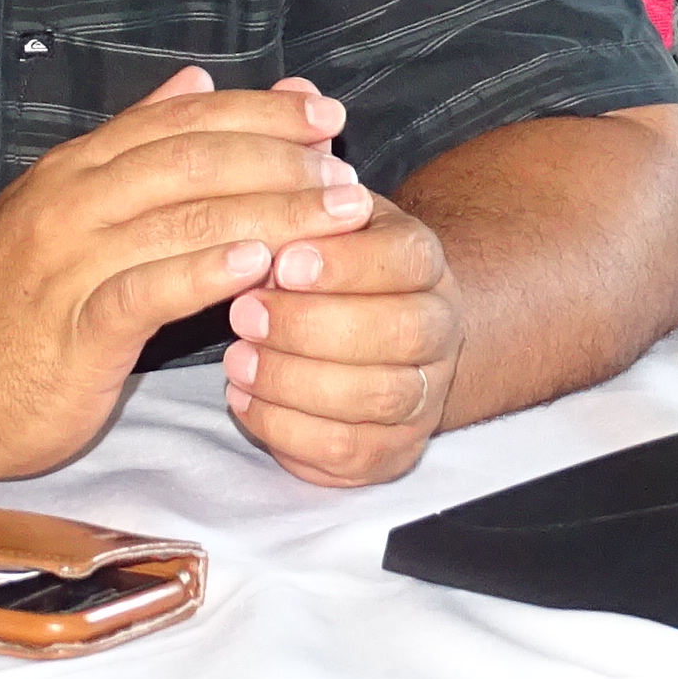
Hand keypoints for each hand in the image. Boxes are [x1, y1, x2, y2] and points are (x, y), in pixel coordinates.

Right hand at [0, 68, 376, 480]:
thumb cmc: (7, 305)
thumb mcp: (65, 205)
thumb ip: (134, 143)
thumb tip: (197, 79)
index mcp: (77, 168)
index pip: (182, 120)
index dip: (259, 113)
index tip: (325, 115)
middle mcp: (71, 202)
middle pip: (193, 159)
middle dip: (281, 159)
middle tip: (346, 171)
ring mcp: (69, 263)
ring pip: (184, 218)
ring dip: (271, 211)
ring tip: (336, 214)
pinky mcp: (74, 329)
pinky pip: (148, 289)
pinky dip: (206, 270)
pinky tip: (258, 262)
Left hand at [221, 191, 460, 489]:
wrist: (366, 335)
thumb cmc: (329, 277)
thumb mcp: (319, 234)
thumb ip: (299, 228)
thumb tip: (260, 233)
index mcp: (424, 264)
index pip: (406, 258)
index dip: (345, 264)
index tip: (283, 263)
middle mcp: (439, 330)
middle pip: (400, 332)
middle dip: (312, 326)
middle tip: (244, 315)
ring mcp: (424, 396)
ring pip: (376, 397)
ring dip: (294, 381)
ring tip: (238, 362)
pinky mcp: (393, 450)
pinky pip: (346, 450)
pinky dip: (286, 428)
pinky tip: (246, 400)